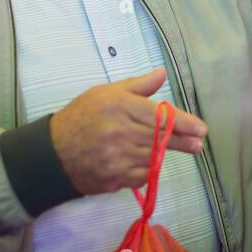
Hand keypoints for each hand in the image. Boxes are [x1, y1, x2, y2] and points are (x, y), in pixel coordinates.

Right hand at [49, 68, 207, 195]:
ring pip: (154, 157)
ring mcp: (116, 157)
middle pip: (161, 138)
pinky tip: (144, 162)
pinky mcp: (114, 177)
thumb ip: (137, 86)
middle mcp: (119, 131)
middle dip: (183, 141)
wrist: (51, 153)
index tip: (200, 128)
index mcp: (118, 106)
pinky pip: (142, 175)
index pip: (160, 116)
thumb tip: (161, 73)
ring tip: (182, 149)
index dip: (184, 123)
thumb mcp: (105, 93)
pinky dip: (146, 169)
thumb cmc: (80, 118)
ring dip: (165, 154)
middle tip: (198, 143)